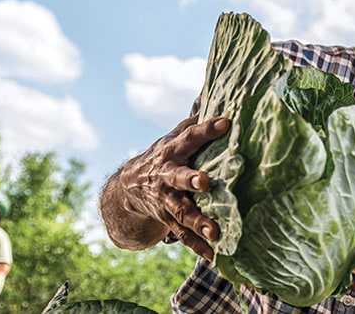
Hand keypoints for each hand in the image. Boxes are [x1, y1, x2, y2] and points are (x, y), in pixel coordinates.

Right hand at [117, 115, 228, 259]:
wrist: (128, 188)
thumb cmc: (162, 157)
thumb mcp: (171, 138)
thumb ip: (192, 124)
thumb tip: (215, 99)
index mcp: (171, 152)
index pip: (189, 138)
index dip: (206, 130)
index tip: (226, 123)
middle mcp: (167, 177)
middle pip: (178, 177)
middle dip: (191, 180)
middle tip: (205, 182)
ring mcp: (166, 201)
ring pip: (181, 212)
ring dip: (198, 222)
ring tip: (215, 231)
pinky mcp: (168, 220)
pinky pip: (183, 235)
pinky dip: (197, 246)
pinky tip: (213, 255)